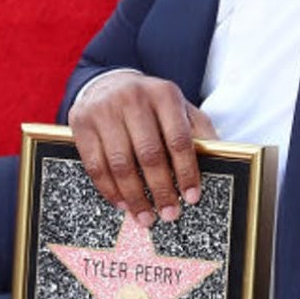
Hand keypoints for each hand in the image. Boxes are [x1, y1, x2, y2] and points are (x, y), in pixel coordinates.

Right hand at [67, 71, 216, 226]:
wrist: (108, 82)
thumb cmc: (150, 104)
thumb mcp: (178, 107)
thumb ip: (198, 129)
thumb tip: (218, 159)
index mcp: (164, 94)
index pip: (179, 139)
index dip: (186, 171)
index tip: (192, 197)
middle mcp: (133, 98)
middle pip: (149, 154)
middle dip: (160, 190)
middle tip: (169, 214)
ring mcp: (104, 110)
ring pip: (120, 163)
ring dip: (134, 197)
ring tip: (145, 217)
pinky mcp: (81, 123)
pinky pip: (95, 165)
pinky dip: (109, 190)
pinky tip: (122, 203)